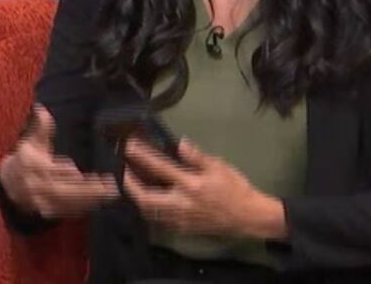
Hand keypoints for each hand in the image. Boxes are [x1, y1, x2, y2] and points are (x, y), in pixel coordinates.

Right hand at [0, 104, 118, 218]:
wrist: (10, 184)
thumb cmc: (26, 158)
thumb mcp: (32, 140)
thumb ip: (41, 127)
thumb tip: (41, 109)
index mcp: (33, 165)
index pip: (50, 170)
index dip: (64, 171)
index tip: (78, 171)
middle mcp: (36, 185)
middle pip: (62, 189)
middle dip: (86, 189)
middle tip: (108, 186)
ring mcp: (42, 201)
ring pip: (67, 202)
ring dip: (89, 199)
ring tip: (109, 194)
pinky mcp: (48, 211)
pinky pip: (67, 211)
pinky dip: (82, 207)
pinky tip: (98, 202)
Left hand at [122, 138, 286, 239]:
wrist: (247, 217)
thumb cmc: (235, 188)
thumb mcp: (219, 166)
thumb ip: (197, 157)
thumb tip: (179, 143)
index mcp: (190, 185)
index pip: (160, 168)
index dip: (142, 156)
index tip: (129, 146)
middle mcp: (180, 204)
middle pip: (145, 197)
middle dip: (130, 184)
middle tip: (123, 169)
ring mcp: (179, 219)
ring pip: (148, 210)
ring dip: (136, 196)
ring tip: (130, 182)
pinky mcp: (181, 228)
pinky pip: (157, 218)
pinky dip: (147, 207)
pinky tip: (146, 197)